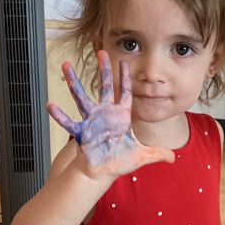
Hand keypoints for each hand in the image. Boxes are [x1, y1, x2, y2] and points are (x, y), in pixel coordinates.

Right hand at [47, 50, 174, 175]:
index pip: (126, 93)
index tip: (125, 61)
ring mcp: (91, 121)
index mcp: (121, 117)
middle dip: (104, 70)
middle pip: (105, 87)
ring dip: (74, 82)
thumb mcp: (142, 157)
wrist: (101, 172)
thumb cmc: (119, 162)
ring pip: (81, 97)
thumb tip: (174, 158)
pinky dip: (59, 116)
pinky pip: (69, 123)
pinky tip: (50, 106)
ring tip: (66, 65)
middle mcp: (105, 114)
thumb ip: (158, 154)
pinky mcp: (81, 133)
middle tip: (101, 51)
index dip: (126, 78)